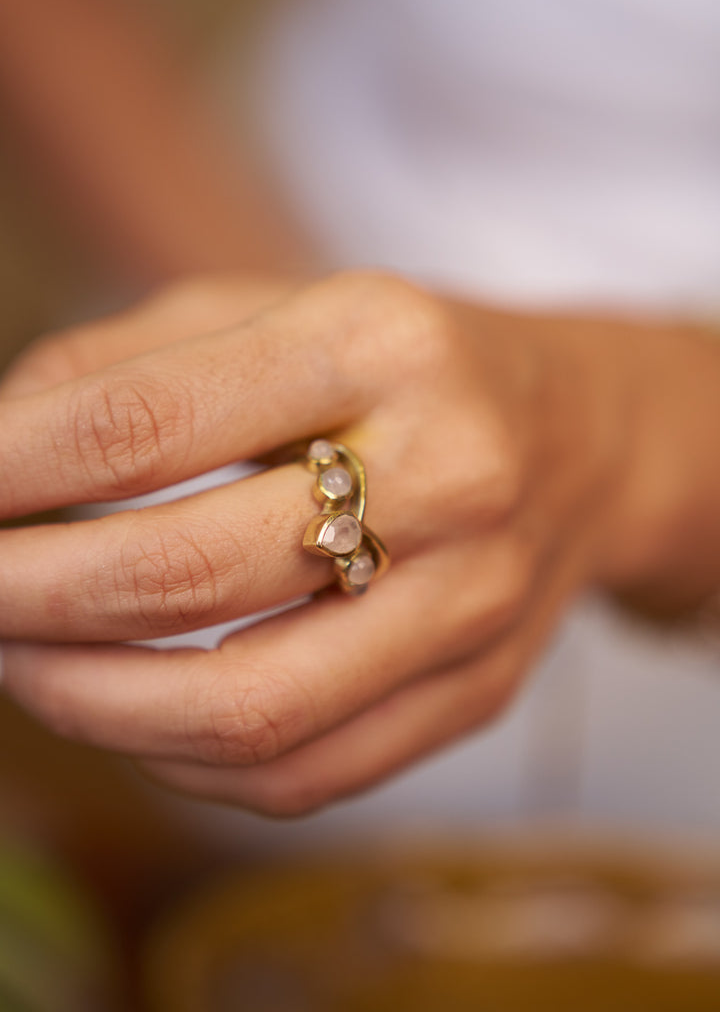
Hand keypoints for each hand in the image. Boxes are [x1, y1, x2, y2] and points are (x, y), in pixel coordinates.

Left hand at [0, 271, 710, 814]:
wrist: (578, 436)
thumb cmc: (399, 363)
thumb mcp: (268, 309)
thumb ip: (118, 370)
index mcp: (384, 342)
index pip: (150, 425)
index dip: (13, 471)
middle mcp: (448, 473)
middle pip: (191, 575)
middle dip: (29, 597)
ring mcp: (475, 600)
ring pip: (247, 710)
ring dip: (91, 705)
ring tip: (22, 663)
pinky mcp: (480, 689)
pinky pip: (303, 772)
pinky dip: (180, 763)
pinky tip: (128, 714)